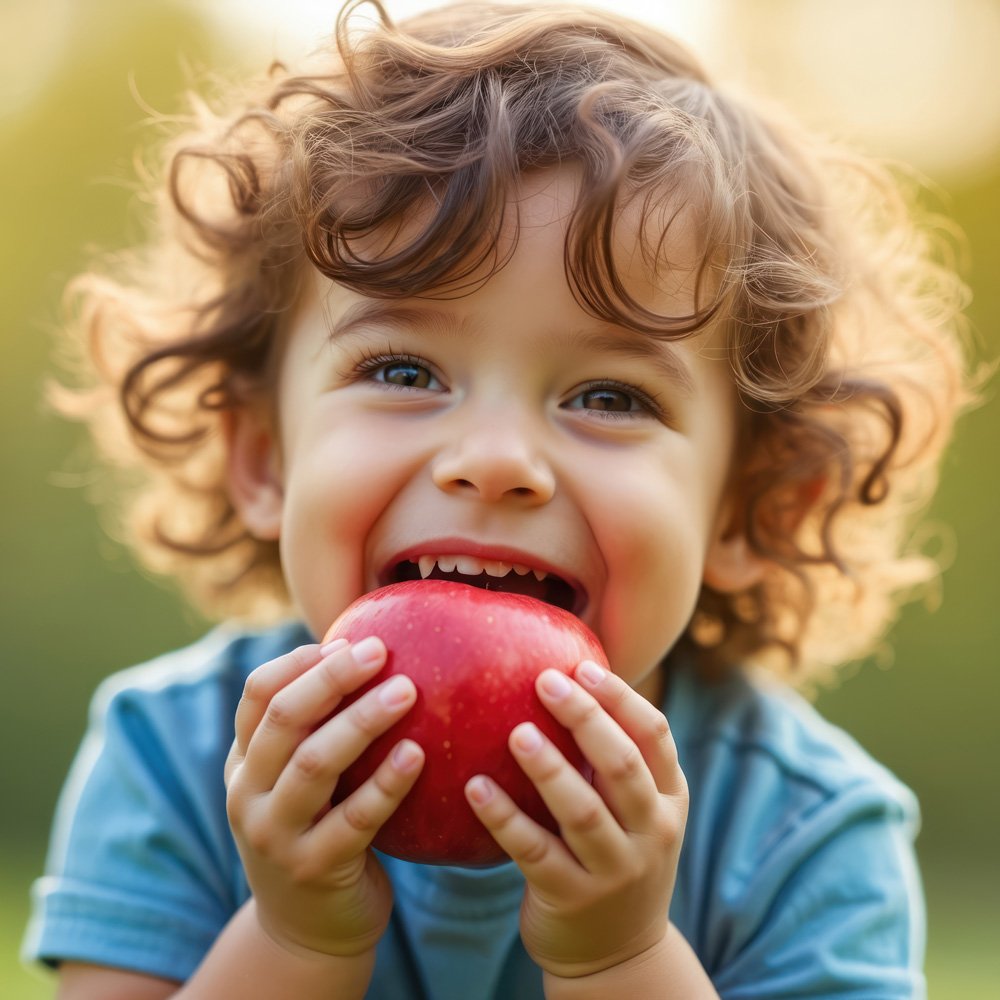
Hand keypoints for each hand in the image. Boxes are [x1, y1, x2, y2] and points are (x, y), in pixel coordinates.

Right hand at [224, 637, 424, 959]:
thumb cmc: (317, 828)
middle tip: (379, 650)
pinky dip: (387, 783)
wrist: (306, 927)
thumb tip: (370, 651)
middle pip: (285, 719)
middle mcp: (248, 793)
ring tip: (408, 690)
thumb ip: (316, 729)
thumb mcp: (298, 781)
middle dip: (332, 679)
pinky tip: (417, 754)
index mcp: (244, 761)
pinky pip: (356, 819)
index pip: (257, 695)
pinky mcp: (314, 868)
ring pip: (315, 764)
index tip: (346, 642)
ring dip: (362, 721)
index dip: (299, 662)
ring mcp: (276, 834)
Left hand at [465, 661, 685, 979]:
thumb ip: (611, 761)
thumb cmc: (614, 856)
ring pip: (582, 811)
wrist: (617, 955)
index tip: (583, 666)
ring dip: (548, 768)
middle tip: (546, 681)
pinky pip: (533, 852)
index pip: (654, 736)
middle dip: (586, 718)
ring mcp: (615, 870)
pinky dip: (504, 818)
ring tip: (516, 733)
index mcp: (668, 799)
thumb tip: (562, 676)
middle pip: (622, 765)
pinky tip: (474, 787)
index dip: (621, 698)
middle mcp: (651, 832)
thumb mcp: (634, 812)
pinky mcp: (572, 898)